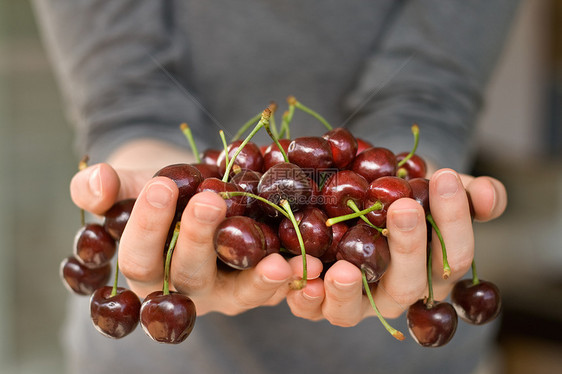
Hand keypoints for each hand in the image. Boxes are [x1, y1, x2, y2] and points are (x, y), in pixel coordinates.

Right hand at [69, 140, 319, 315]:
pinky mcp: (257, 284)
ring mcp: (224, 290)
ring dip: (259, 279)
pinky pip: (274, 287)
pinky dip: (292, 277)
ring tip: (280, 262)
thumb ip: (108, 184)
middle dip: (199, 239)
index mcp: (145, 267)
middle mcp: (183, 288)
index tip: (160, 186)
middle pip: (188, 275)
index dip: (147, 225)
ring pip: (238, 293)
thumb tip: (93, 186)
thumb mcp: (131, 179)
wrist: (193, 187)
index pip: (139, 256)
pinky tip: (311, 262)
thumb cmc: (158, 184)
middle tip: (212, 201)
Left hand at [285, 168, 506, 325]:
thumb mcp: (433, 187)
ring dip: (349, 291)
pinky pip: (309, 307)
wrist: (358, 195)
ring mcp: (355, 301)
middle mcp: (394, 293)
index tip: (446, 178)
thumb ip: (466, 192)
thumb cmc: (402, 194)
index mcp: (431, 271)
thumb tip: (489, 196)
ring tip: (344, 270)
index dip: (453, 220)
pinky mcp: (317, 299)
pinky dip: (304, 297)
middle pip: (406, 284)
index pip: (452, 255)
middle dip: (407, 246)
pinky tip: (304, 276)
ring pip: (352, 311)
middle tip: (402, 207)